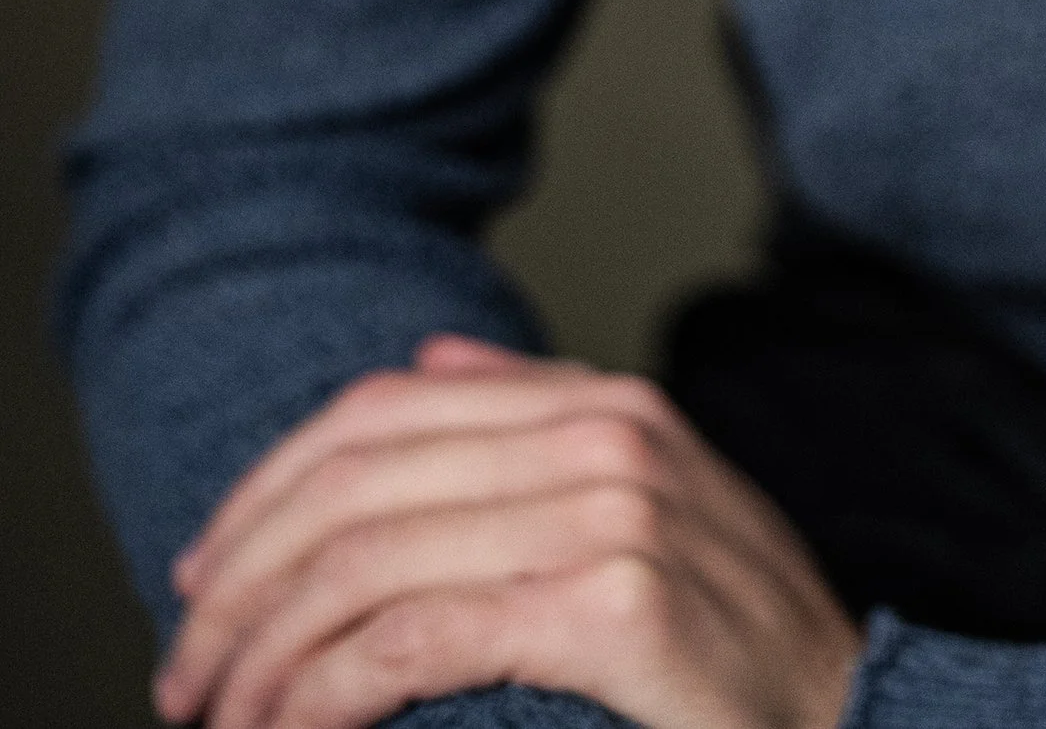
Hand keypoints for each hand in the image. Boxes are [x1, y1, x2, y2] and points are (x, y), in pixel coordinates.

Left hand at [155, 333, 864, 728]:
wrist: (855, 718)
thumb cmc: (734, 647)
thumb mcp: (648, 508)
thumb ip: (536, 429)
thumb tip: (430, 358)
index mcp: (602, 402)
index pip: (382, 411)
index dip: (268, 489)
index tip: (200, 579)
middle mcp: (604, 434)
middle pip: (356, 485)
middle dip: (240, 584)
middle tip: (184, 676)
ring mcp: (611, 514)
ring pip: (367, 566)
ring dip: (263, 656)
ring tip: (220, 722)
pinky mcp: (608, 606)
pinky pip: (413, 643)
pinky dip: (322, 695)